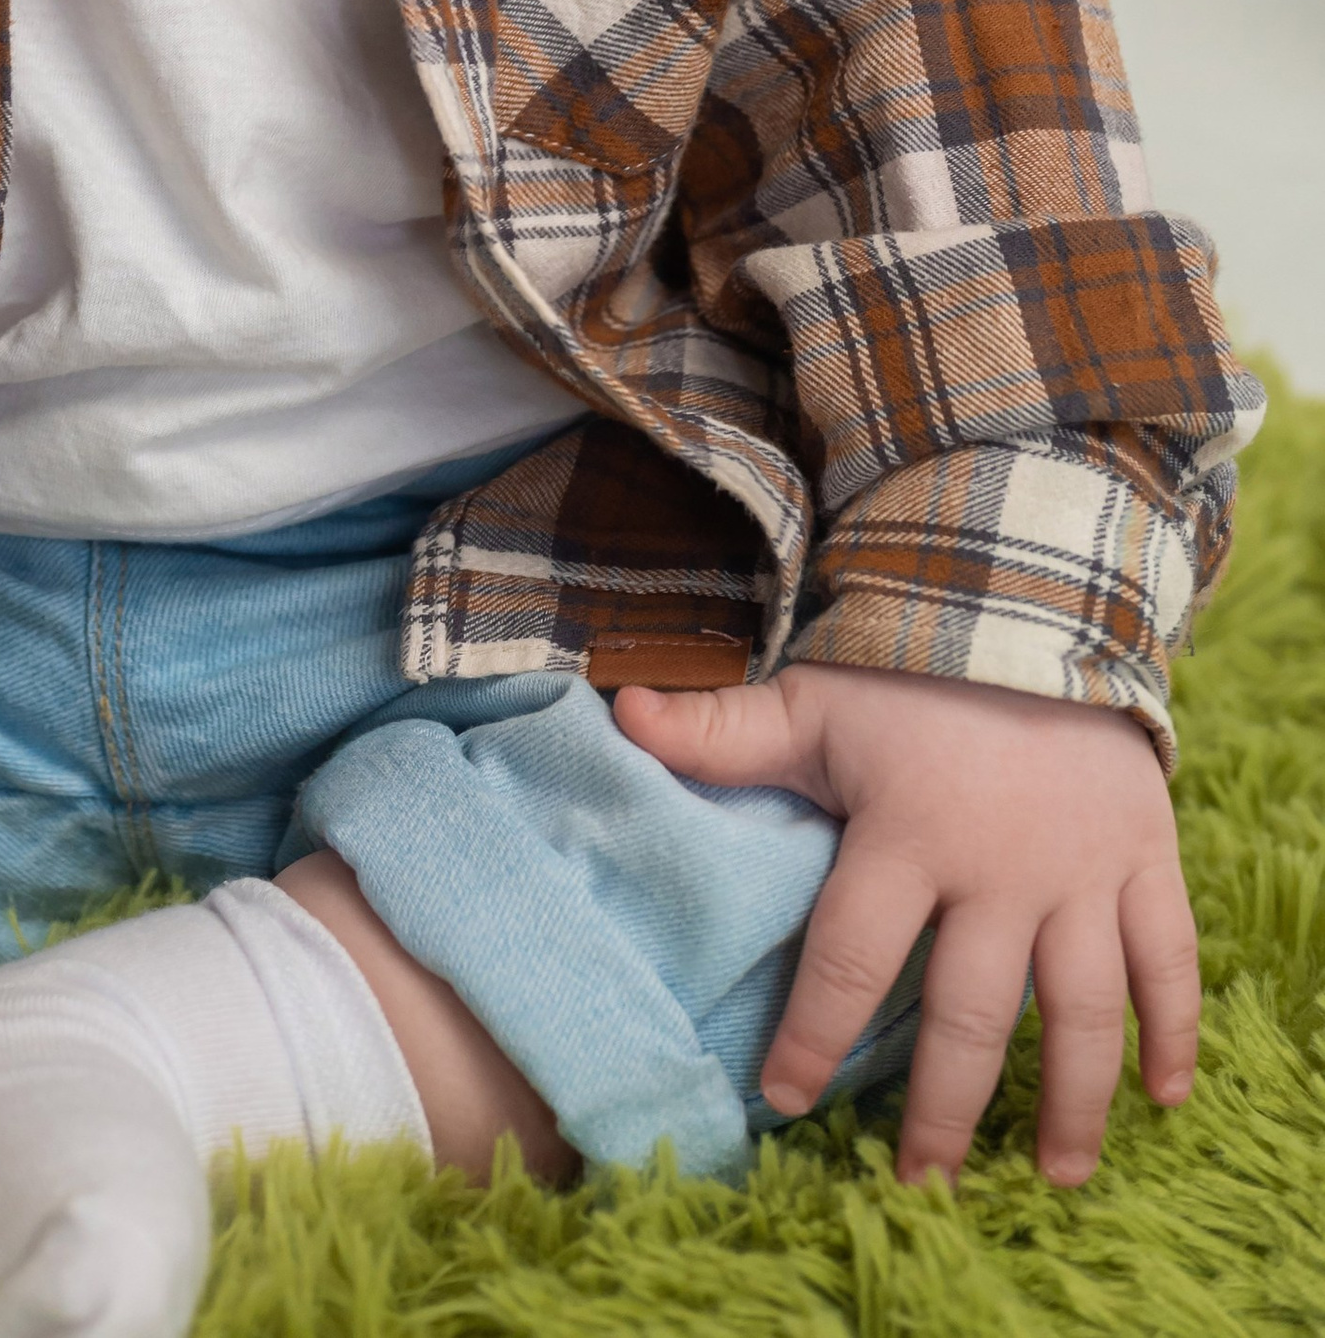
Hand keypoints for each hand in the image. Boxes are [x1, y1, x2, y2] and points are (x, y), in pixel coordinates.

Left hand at [616, 662, 1196, 1187]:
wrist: (1037, 605)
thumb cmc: (910, 675)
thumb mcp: (814, 701)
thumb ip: (721, 731)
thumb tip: (615, 710)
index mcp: (908, 834)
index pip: (850, 955)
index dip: (813, 1033)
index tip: (785, 1098)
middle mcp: (1000, 868)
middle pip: (969, 1015)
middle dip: (943, 1108)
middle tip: (921, 1183)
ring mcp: (1081, 873)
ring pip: (1080, 1010)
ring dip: (1071, 1100)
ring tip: (1053, 1175)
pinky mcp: (1145, 863)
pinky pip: (1168, 962)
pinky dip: (1173, 1032)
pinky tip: (1166, 1098)